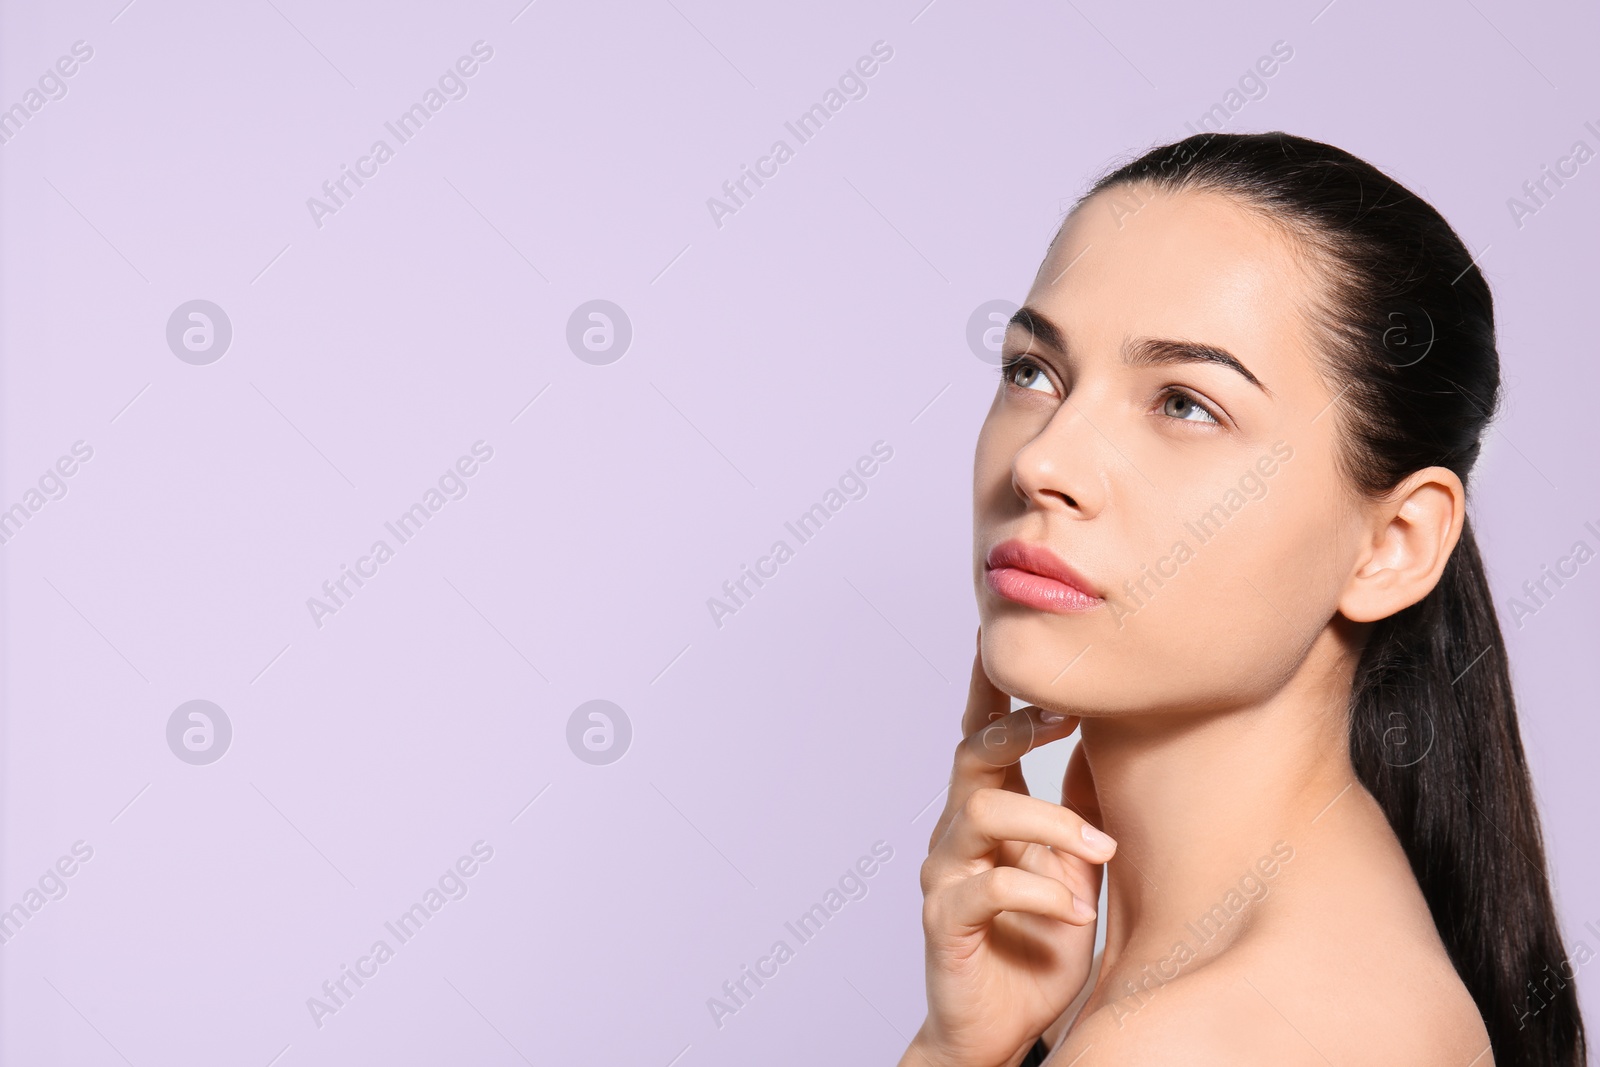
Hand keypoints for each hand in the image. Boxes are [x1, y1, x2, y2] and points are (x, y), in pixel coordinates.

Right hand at [902, 629, 1113, 1066]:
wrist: (1002, 1029)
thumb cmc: (1038, 947)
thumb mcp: (1074, 871)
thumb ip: (1079, 812)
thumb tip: (1108, 743)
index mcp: (989, 814)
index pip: (985, 737)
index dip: (992, 690)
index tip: (1003, 640)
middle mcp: (958, 835)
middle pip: (972, 756)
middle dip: (1017, 728)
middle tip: (1064, 715)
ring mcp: (946, 875)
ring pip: (982, 812)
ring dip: (1051, 825)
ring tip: (1101, 854)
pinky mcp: (945, 921)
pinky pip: (986, 890)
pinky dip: (1040, 895)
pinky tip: (1077, 913)